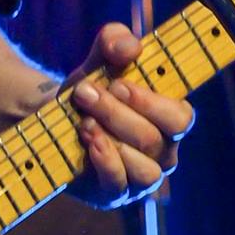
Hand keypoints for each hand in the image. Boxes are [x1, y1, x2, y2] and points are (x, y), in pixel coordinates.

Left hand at [65, 24, 193, 207]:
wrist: (53, 119)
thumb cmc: (91, 88)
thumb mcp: (99, 58)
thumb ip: (115, 40)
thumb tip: (131, 47)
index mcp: (169, 120)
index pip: (181, 118)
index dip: (152, 103)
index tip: (118, 83)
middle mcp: (162, 152)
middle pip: (154, 139)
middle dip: (117, 113)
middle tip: (87, 93)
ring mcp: (140, 178)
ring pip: (144, 167)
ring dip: (111, 137)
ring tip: (85, 121)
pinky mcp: (115, 194)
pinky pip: (120, 185)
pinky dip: (105, 161)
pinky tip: (88, 140)